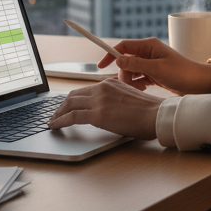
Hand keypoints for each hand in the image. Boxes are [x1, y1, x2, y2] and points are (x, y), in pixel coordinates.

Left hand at [47, 78, 163, 139]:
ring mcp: (99, 100)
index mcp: (110, 83)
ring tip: (53, 121)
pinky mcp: (97, 115)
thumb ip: (115, 99)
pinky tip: (55, 126)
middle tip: (56, 114)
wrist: (157, 115)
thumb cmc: (149, 111)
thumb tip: (107, 110)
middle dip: (62, 106)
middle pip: (73, 95)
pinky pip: (71, 117)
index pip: (85, 90)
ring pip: (69, 105)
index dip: (73, 99)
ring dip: (58, 114)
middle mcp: (102, 88)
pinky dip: (60, 121)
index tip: (67, 106)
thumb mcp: (130, 97)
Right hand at [97, 38, 210, 95]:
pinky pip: (138, 77)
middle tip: (130, 84)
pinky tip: (143, 89)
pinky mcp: (154, 73)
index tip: (100, 66)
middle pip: (125, 60)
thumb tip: (118, 59)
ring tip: (139, 88)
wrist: (198, 84)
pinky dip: (137, 83)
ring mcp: (151, 63)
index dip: (111, 54)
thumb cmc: (181, 73)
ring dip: (131, 80)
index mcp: (149, 46)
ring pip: (131, 70)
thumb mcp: (157, 69)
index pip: (123, 46)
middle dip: (124, 73)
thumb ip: (136, 64)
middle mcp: (149, 52)